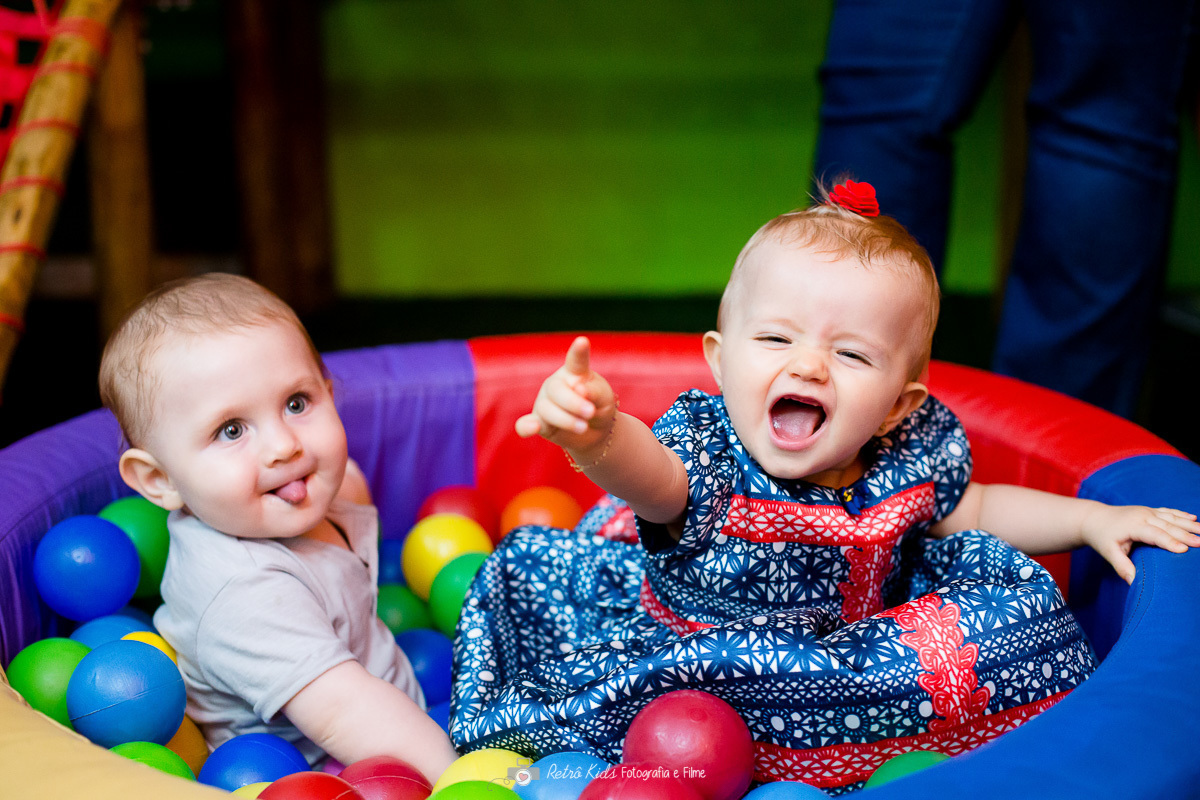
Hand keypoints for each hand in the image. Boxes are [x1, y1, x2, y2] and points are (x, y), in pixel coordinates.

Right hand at [515, 336, 616, 456]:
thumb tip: (579, 389)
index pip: (575, 361)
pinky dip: (526, 427)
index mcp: (574, 373)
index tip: (583, 341)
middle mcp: (556, 384)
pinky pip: (525, 425)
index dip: (578, 352)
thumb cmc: (600, 407)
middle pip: (556, 390)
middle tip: (590, 412)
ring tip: (583, 427)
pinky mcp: (538, 423)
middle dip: (574, 403)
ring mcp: (545, 402)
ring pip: (547, 409)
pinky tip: (532, 428)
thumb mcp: (605, 398)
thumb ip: (595, 392)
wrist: (595, 431)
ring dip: (566, 420)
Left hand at [1080, 504, 1199, 583]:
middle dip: (1187, 534)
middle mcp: (1143, 516)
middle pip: (1168, 526)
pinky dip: (1182, 515)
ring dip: (1189, 525)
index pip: (1155, 535)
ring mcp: (1147, 511)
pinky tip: (1194, 518)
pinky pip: (1168, 512)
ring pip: (1172, 518)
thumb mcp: (1108, 552)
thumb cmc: (1101, 537)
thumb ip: (1121, 566)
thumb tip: (1134, 583)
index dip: (1170, 542)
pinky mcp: (1149, 510)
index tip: (1185, 550)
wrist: (1094, 518)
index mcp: (1133, 526)